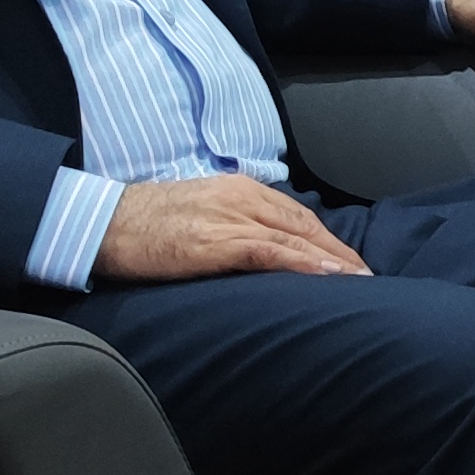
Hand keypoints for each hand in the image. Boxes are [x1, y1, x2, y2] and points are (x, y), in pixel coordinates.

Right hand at [96, 175, 371, 282]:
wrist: (103, 223)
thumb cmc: (148, 224)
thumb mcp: (201, 215)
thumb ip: (235, 227)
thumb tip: (266, 252)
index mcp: (240, 190)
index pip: (298, 217)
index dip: (330, 242)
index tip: (354, 264)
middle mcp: (241, 198)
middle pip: (306, 227)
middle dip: (342, 254)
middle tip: (371, 279)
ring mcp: (229, 218)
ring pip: (295, 238)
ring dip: (333, 263)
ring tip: (362, 284)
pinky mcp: (214, 242)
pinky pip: (268, 251)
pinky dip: (301, 264)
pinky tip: (327, 277)